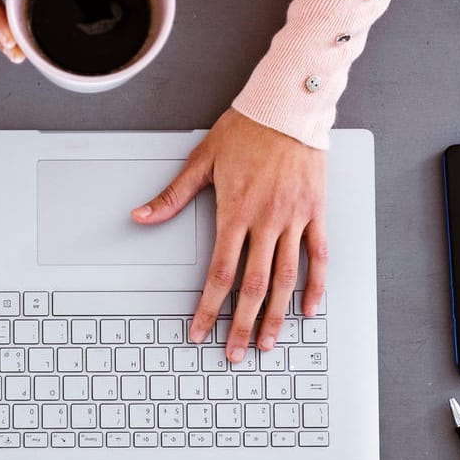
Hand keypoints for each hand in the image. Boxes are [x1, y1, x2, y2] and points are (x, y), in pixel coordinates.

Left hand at [133, 110, 327, 360]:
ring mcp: (294, 218)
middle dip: (240, 325)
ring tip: (267, 343)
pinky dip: (315, 285)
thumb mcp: (202, 160)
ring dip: (276, 315)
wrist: (287, 106)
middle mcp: (266, 221)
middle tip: (234, 353)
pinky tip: (308, 309)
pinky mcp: (315, 212)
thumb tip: (141, 216)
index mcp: (235, 212)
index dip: (207, 308)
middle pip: (253, 286)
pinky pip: (318, 256)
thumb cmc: (246, 129)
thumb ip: (173, 196)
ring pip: (286, 278)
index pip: (220, 273)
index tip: (199, 330)